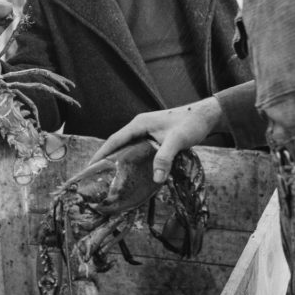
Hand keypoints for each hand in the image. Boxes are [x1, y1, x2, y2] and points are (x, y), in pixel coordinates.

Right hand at [91, 97, 223, 183]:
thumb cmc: (190, 124)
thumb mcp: (177, 141)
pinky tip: (130, 168)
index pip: (114, 140)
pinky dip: (129, 157)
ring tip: (108, 174)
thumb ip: (165, 158)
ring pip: (126, 146)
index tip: (90, 166)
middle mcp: (139, 126)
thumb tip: (156, 179)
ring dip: (116, 157)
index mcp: (139, 124)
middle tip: (95, 174)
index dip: (101, 153)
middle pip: (117, 143)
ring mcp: (146, 130)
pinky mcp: (153, 136)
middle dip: (105, 157)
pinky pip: (135, 148)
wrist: (205, 115)